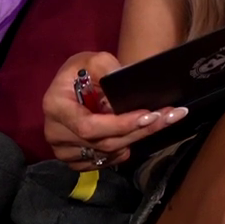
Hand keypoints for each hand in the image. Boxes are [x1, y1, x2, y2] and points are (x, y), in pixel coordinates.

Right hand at [42, 51, 186, 168]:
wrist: (74, 83)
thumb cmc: (83, 69)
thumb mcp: (96, 60)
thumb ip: (108, 72)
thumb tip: (122, 95)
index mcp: (56, 106)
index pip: (89, 126)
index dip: (120, 125)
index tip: (149, 115)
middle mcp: (55, 132)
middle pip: (102, 143)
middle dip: (139, 131)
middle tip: (169, 117)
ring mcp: (62, 150)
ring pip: (106, 154)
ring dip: (136, 140)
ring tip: (161, 122)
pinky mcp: (73, 160)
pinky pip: (102, 163)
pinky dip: (122, 151)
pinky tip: (135, 135)